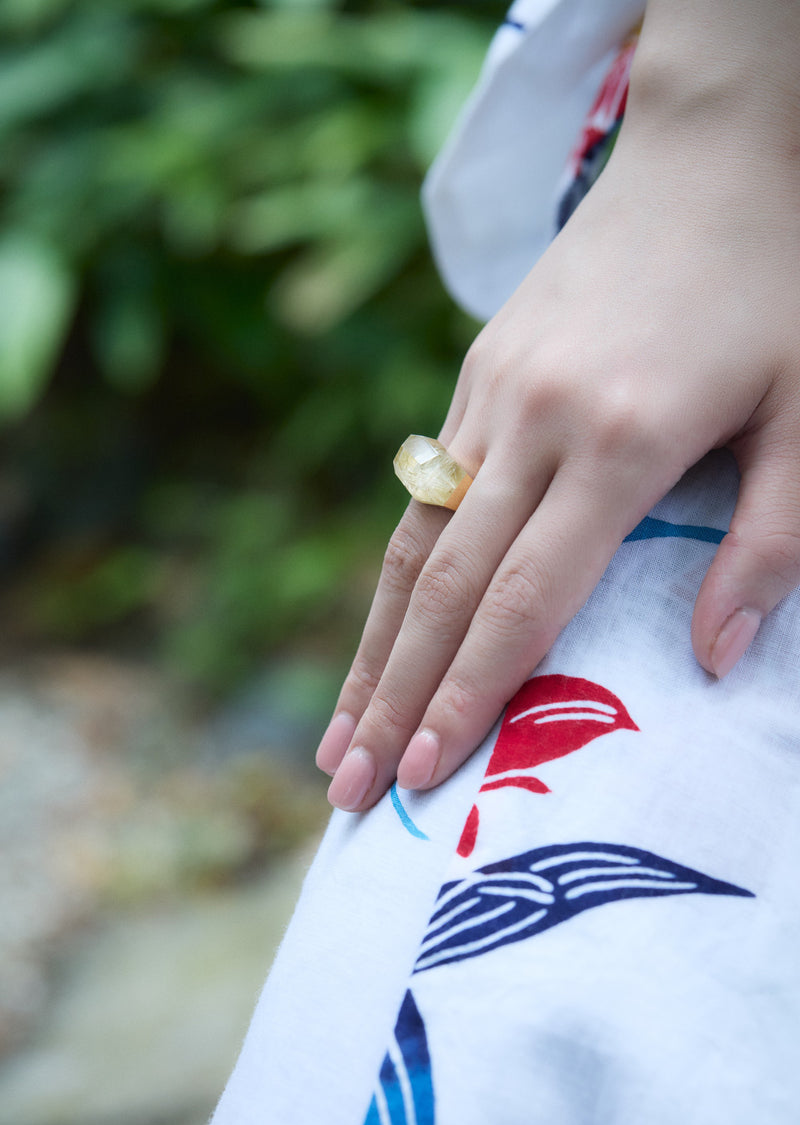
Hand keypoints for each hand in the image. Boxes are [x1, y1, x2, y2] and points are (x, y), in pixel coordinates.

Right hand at [318, 0, 799, 811]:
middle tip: (348, 788)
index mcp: (622, 441)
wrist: (711, 158)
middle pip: (446, 586)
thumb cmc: (779, 288)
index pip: (526, 596)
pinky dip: (396, 577)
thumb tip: (716, 661)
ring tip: (337, 735)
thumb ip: (770, 543)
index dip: (470, 693)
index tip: (424, 773)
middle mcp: (534, 423)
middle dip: (392, 698)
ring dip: (371, 649)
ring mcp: (490, 395)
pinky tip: (381, 634)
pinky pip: (424, 494)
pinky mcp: (476, 376)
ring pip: (414, 543)